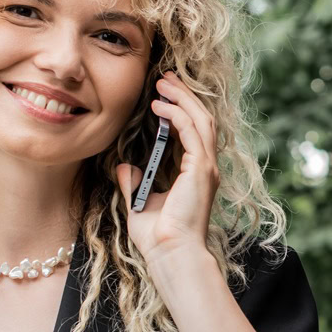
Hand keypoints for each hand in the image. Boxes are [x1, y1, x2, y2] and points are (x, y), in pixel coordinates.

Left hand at [114, 70, 219, 269]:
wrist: (170, 254)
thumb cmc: (158, 237)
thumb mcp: (140, 202)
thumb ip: (134, 183)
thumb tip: (124, 167)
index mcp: (194, 174)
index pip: (192, 131)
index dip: (179, 109)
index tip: (162, 94)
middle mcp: (205, 167)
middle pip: (200, 119)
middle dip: (183, 95)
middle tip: (165, 77)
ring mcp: (206, 167)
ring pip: (200, 119)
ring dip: (182, 98)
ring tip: (163, 83)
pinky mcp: (201, 169)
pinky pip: (192, 131)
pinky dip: (177, 114)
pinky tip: (160, 106)